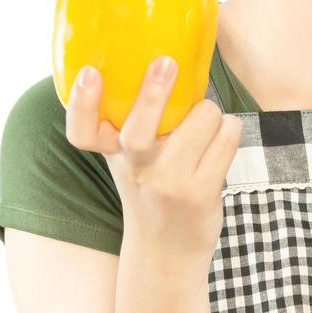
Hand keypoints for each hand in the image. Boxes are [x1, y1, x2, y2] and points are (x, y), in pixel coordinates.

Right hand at [64, 55, 243, 265]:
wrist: (168, 251)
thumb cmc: (152, 189)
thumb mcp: (130, 160)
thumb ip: (130, 125)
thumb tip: (160, 60)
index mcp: (113, 154)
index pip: (81, 130)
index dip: (82, 102)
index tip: (89, 72)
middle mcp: (137, 168)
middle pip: (140, 127)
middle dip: (154, 91)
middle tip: (166, 62)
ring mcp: (169, 182)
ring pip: (203, 117)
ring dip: (211, 114)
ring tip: (205, 129)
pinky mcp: (202, 191)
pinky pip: (228, 134)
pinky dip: (230, 129)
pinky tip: (220, 142)